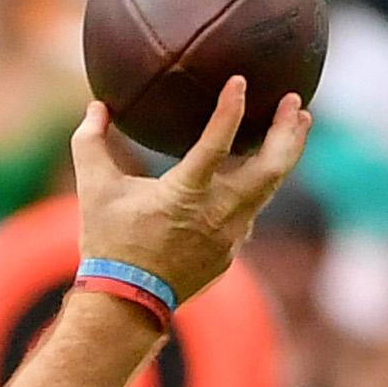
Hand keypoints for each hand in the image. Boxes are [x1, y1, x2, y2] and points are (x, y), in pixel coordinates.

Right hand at [70, 77, 310, 308]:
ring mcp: (229, 238)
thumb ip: (90, 142)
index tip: (241, 81)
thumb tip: (96, 106)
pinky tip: (256, 174)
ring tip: (293, 128)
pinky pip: (248, 214)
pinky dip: (256, 188)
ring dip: (282, 156)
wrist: (126, 305)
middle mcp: (217, 215)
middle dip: (289, 132)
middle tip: (297, 103)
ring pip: (266, 190)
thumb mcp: (93, 189)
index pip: (217, 144)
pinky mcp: (229, 254)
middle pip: (270, 170)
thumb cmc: (108, 244)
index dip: (230, 110)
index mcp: (186, 195)